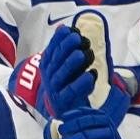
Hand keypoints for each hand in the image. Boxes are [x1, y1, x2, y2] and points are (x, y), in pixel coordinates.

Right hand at [13, 12, 129, 124]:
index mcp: (48, 65)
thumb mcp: (64, 64)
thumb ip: (63, 48)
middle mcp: (49, 76)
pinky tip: (91, 75)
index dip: (59, 39)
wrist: (65, 111)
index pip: (52, 49)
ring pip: (62, 75)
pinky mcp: (64, 101)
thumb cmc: (67, 83)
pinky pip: (71, 91)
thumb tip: (63, 27)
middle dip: (66, 48)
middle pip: (56, 60)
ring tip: (82, 54)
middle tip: (78, 39)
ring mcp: (55, 89)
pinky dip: (81, 83)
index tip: (70, 30)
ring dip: (72, 63)